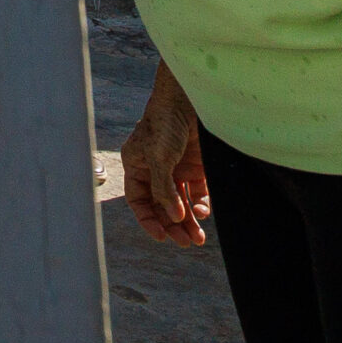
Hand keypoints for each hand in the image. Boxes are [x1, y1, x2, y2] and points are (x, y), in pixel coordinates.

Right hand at [121, 63, 211, 246]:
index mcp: (137, 166)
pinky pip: (198, 192)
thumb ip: (164, 188)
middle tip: (185, 242)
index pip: (139, 201)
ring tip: (198, 239)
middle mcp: (155, 171)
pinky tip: (204, 211)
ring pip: (181, 203)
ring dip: (189, 221)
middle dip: (173, 225)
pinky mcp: (196, 166)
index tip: (162, 236)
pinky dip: (201, 204)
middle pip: (162, 206)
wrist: (190, 100)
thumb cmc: (165, 123)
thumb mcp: (158, 157)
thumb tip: (174, 217)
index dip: (149, 220)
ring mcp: (176, 169)